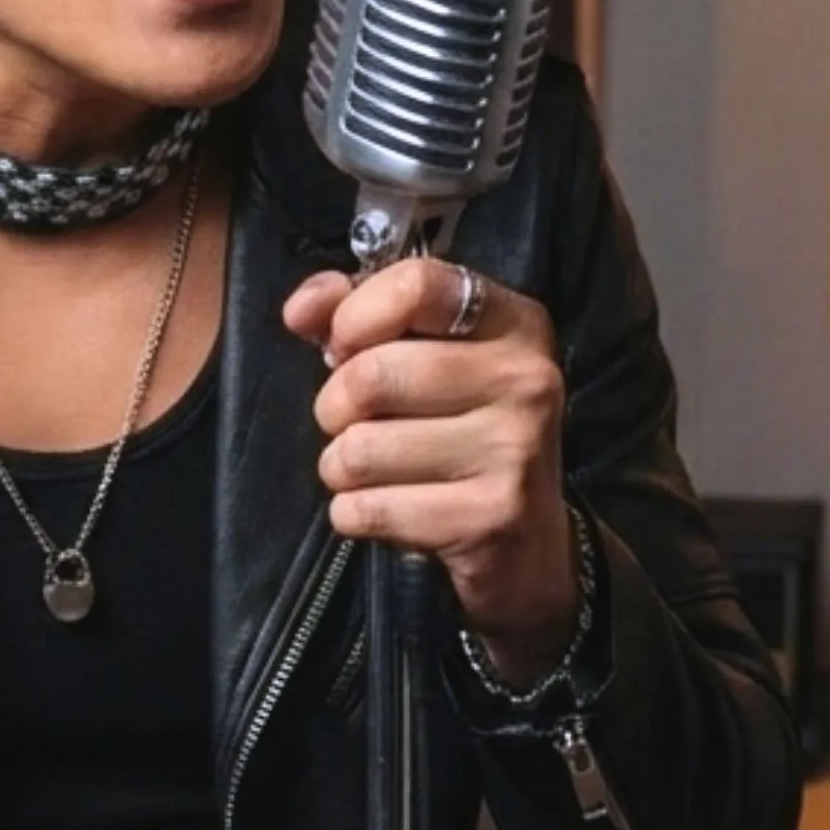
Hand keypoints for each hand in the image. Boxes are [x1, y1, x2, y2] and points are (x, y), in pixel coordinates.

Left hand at [283, 254, 575, 685]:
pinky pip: (365, 509)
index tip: (342, 344)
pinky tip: (389, 509)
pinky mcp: (489, 519)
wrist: (529, 544)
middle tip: (354, 423)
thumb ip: (358, 314)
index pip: (418, 285)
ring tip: (374, 471)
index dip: (354, 315)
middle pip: (371, 375)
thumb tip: (300, 309)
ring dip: (341, 467)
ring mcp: (514, 451)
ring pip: (359, 449)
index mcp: (514, 323)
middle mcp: (526, 379)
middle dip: (335, 406)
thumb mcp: (427, 357)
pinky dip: (354, 514)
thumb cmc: (460, 432)